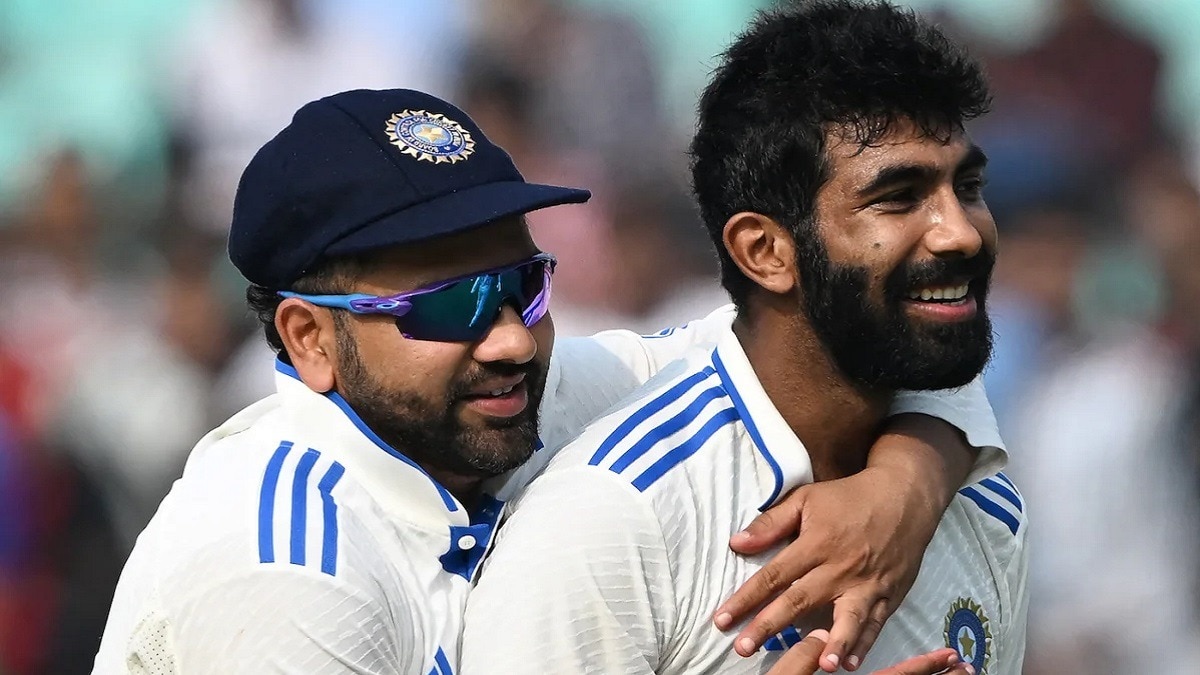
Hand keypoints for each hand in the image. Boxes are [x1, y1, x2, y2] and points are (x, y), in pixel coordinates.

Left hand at [716, 415, 974, 671]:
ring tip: (818, 665)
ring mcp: (867, 584)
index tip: (722, 619)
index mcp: (816, 543)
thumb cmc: (850, 497)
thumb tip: (736, 543)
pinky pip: (874, 624)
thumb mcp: (806, 499)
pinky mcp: (888, 595)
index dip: (746, 599)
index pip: (774, 576)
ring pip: (845, 618)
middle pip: (800, 601)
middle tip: (744, 648)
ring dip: (832, 643)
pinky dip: (863, 644)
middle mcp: (840, 568)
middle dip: (770, 626)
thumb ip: (771, 523)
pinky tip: (850, 664)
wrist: (905, 497)